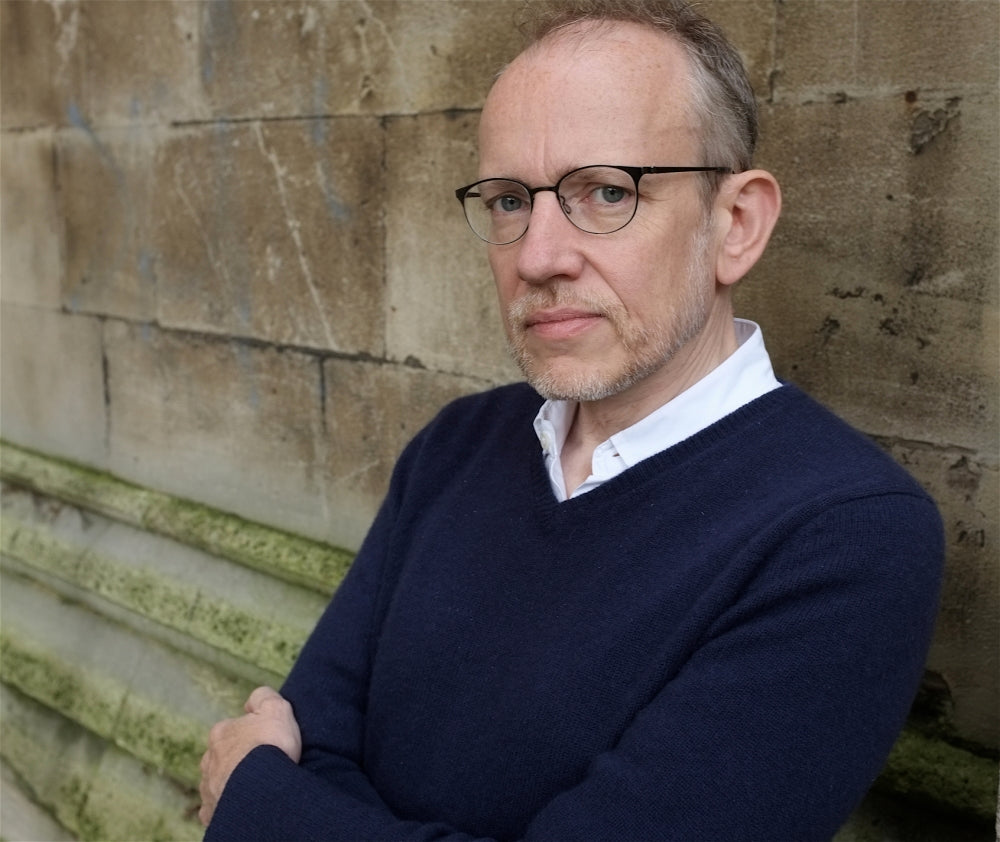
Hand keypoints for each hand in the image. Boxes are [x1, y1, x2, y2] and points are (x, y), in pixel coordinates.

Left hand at [199, 686, 302, 826]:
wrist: (263, 789)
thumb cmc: (270, 746)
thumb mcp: (275, 709)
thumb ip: (263, 697)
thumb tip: (250, 701)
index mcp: (221, 733)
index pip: (232, 730)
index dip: (251, 735)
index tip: (266, 743)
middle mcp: (209, 759)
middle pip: (222, 756)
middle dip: (237, 760)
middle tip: (261, 766)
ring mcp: (208, 786)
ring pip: (217, 782)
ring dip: (231, 783)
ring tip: (255, 788)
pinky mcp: (211, 811)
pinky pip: (216, 808)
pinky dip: (226, 806)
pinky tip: (242, 805)